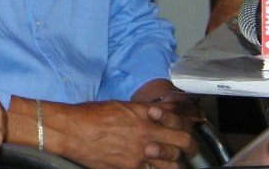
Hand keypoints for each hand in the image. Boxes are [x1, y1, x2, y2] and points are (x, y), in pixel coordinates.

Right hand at [7, 96, 197, 168]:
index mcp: (144, 114)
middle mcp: (147, 134)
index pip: (178, 116)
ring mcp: (141, 154)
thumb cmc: (91, 115)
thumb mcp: (120, 106)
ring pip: (174, 163)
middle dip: (190, 144)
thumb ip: (142, 112)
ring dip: (175, 161)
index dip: (190, 118)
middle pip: (184, 141)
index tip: (196, 118)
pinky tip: (151, 167)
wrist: (72, 130)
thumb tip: (157, 114)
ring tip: (172, 161)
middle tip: (190, 146)